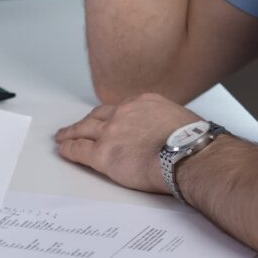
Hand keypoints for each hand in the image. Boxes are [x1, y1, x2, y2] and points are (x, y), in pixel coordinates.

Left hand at [55, 93, 201, 193]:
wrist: (191, 154)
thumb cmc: (194, 143)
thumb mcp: (180, 120)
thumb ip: (166, 124)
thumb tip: (168, 134)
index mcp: (144, 103)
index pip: (119, 108)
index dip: (109, 116)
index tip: (105, 120)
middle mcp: (124, 113)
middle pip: (97, 116)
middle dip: (86, 122)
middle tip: (77, 126)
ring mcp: (111, 132)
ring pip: (84, 130)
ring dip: (71, 133)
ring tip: (63, 137)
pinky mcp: (104, 153)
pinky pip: (80, 149)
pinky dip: (69, 149)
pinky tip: (64, 150)